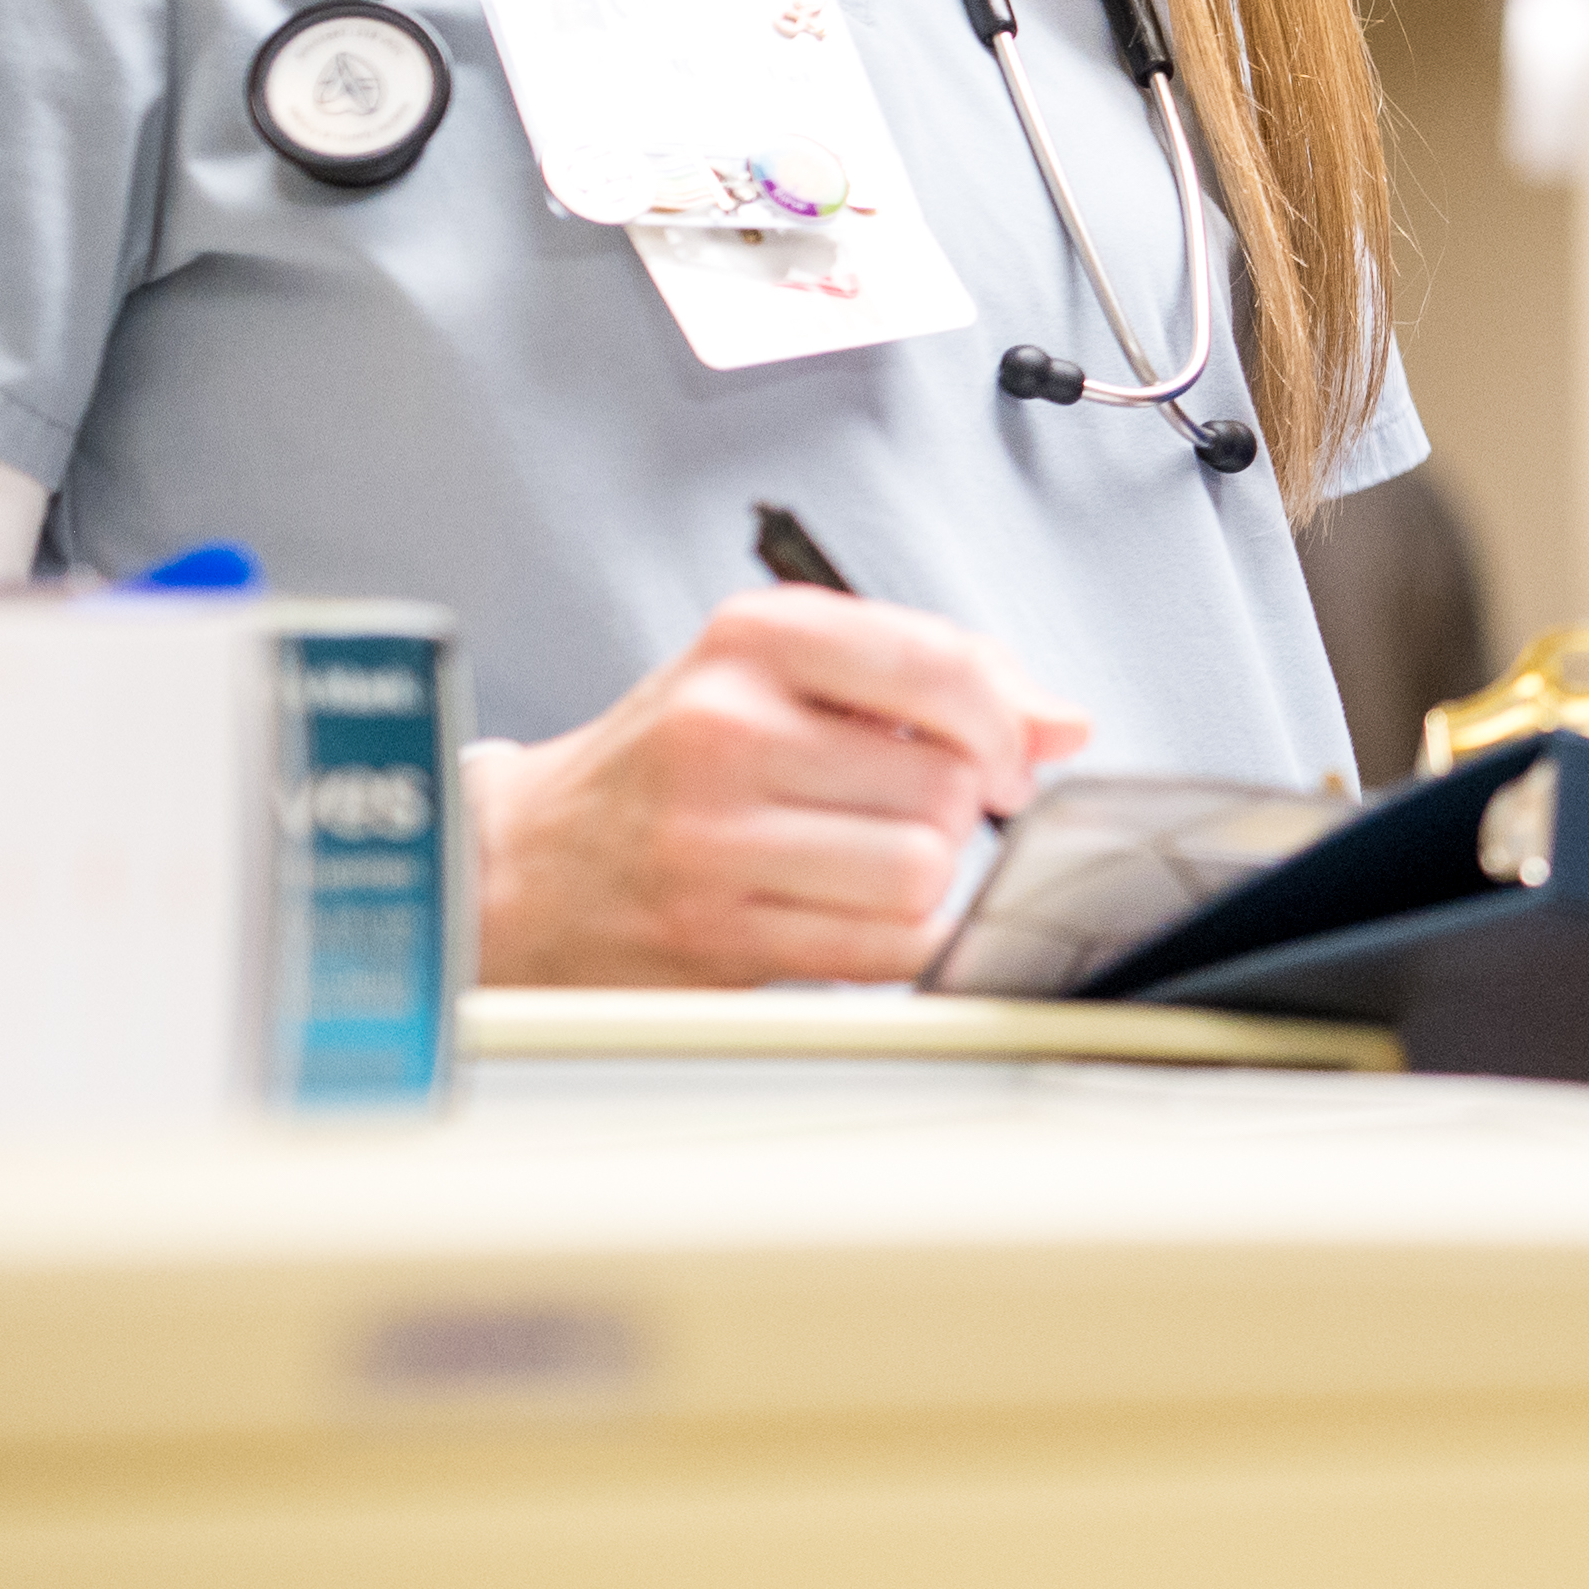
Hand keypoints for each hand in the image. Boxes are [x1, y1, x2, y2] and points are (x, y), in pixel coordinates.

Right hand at [467, 590, 1088, 985]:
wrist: (524, 861)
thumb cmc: (673, 761)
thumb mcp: (782, 674)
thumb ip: (936, 678)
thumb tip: (1064, 723)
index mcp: (755, 640)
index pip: (942, 664)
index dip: (1004, 720)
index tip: (1003, 753)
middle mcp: (727, 727)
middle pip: (946, 779)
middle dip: (957, 806)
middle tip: (908, 811)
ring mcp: (714, 837)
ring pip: (922, 867)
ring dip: (927, 877)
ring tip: (871, 861)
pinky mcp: (716, 935)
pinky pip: (887, 948)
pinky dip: (902, 940)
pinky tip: (855, 915)